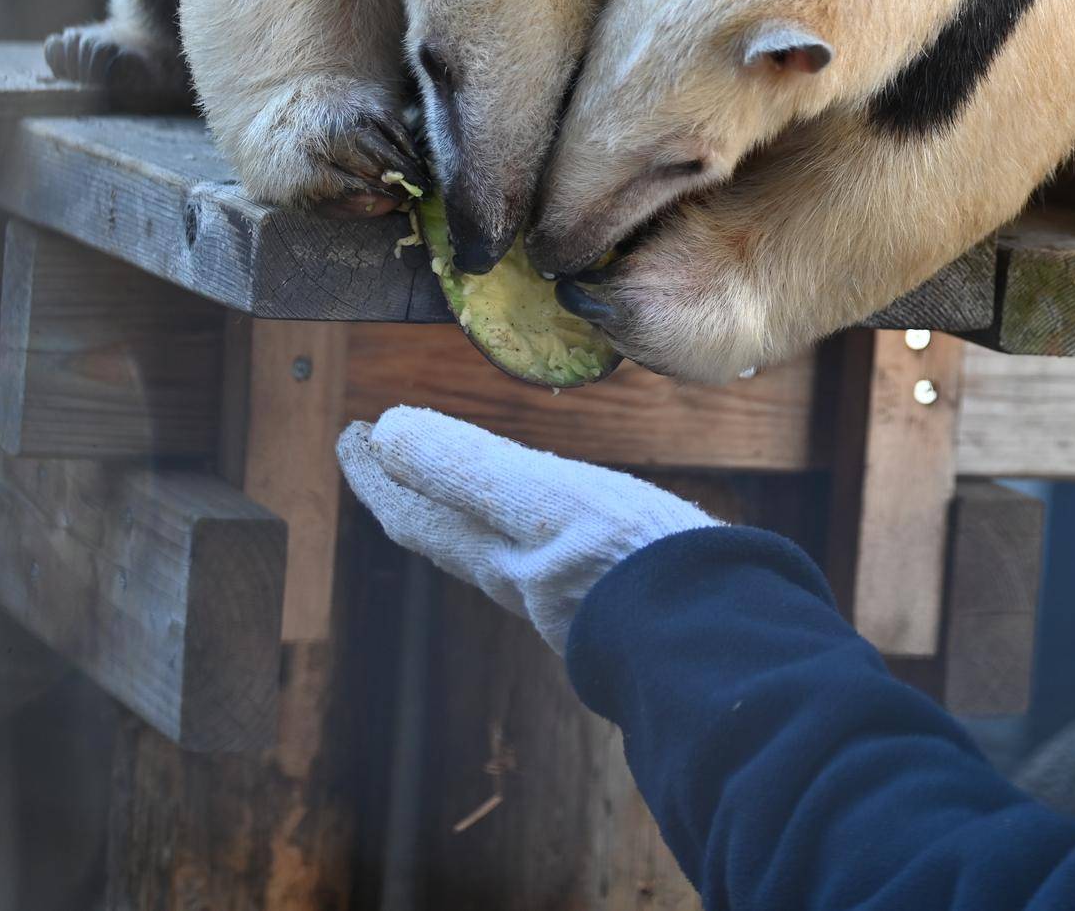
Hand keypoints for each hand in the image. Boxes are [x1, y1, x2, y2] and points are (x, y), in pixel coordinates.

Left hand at [336, 407, 715, 652]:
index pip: (414, 510)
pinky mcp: (609, 607)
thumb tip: (386, 435)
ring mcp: (565, 597)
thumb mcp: (543, 499)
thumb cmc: (633, 564)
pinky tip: (539, 530)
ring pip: (486, 551)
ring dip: (454, 512)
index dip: (376, 473)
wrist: (722, 640)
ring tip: (448, 482)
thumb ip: (463, 467)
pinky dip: (514, 532)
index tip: (352, 434)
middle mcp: (520, 578)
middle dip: (404, 490)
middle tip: (378, 448)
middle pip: (441, 534)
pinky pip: (538, 562)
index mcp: (497, 549)